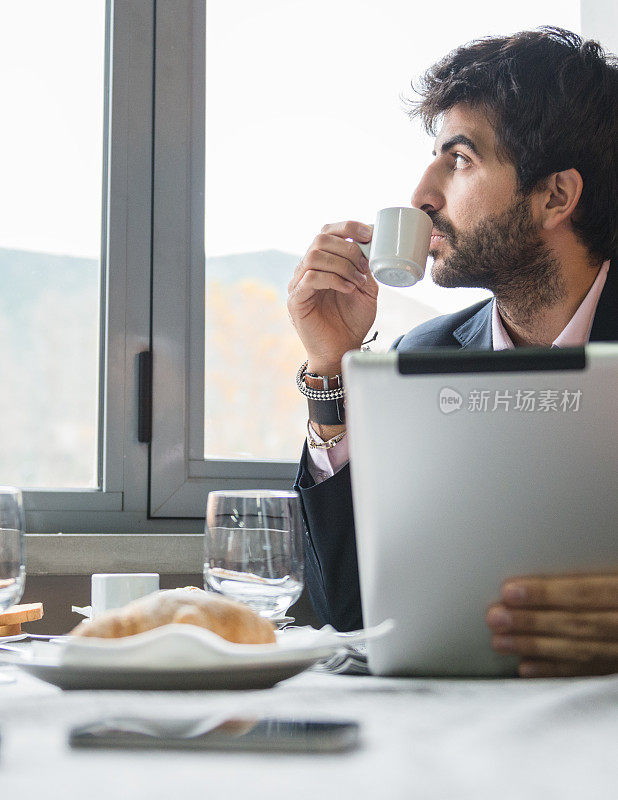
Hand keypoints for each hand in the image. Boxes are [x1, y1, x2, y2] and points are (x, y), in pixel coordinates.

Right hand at [287, 221, 378, 374]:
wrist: (341, 350)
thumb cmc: (351, 321)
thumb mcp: (367, 289)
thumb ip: (367, 268)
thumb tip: (373, 245)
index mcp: (323, 262)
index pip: (328, 231)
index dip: (348, 227)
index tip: (370, 234)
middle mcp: (307, 269)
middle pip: (321, 239)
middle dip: (347, 248)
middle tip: (363, 265)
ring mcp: (298, 283)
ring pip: (314, 255)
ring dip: (342, 265)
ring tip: (357, 281)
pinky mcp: (295, 300)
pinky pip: (310, 278)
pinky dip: (333, 279)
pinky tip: (347, 289)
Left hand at [486, 574, 617, 676]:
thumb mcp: (616, 563)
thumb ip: (596, 569)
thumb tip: (556, 541)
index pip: (585, 593)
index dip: (546, 593)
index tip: (510, 591)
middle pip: (578, 624)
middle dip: (533, 623)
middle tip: (495, 617)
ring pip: (580, 651)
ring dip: (535, 647)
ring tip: (500, 641)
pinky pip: (591, 673)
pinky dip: (557, 671)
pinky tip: (528, 667)